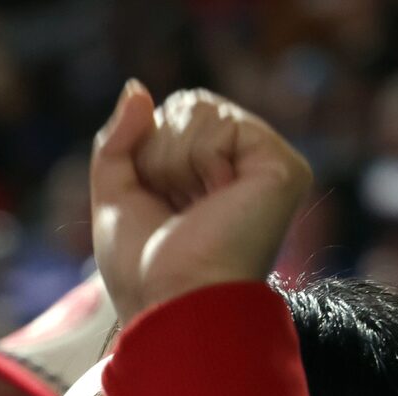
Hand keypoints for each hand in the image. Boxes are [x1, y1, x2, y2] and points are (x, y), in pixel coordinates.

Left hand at [90, 83, 312, 321]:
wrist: (170, 304)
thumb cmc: (143, 270)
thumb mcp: (114, 198)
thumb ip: (118, 141)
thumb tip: (137, 88)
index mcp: (216, 174)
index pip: (171, 117)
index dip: (146, 155)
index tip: (161, 208)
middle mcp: (248, 166)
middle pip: (185, 107)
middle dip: (157, 155)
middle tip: (175, 210)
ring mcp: (269, 164)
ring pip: (198, 109)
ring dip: (173, 162)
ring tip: (193, 209)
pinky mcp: (283, 167)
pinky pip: (219, 122)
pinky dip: (198, 161)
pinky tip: (214, 200)